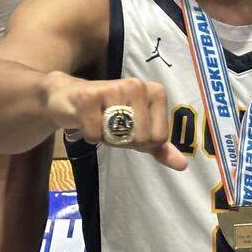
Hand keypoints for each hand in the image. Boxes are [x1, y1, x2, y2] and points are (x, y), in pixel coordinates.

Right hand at [41, 72, 187, 170]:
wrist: (68, 97)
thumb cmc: (109, 115)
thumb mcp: (138, 130)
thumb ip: (160, 147)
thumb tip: (182, 165)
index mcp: (155, 92)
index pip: (159, 138)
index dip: (142, 142)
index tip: (130, 129)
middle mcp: (137, 85)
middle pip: (140, 138)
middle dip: (123, 141)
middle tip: (111, 126)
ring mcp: (114, 88)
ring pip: (118, 137)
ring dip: (106, 138)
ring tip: (99, 121)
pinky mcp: (88, 97)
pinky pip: (95, 135)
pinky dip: (90, 136)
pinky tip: (85, 121)